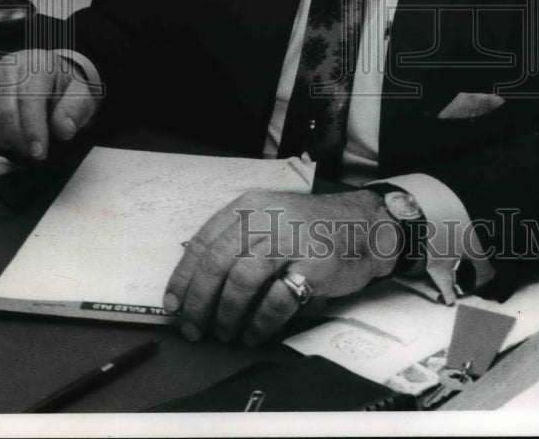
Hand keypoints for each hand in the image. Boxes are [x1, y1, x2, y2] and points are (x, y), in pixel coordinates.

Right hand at [0, 50, 101, 160]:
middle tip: (34, 153)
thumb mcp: (81, 96)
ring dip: (7, 139)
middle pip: (6, 111)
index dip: (33, 128)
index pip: (30, 98)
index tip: (39, 150)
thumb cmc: (65, 88)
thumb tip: (64, 129)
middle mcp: (11, 67)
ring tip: (26, 143)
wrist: (52, 78)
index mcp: (38, 64)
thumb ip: (75, 111)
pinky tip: (12, 137)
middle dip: (20, 138)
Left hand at [164, 189, 401, 345]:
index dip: (183, 276)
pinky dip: (258, 324)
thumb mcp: (271, 217)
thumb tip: (197, 285)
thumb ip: (239, 239)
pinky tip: (253, 333)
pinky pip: (275, 301)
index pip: (204, 241)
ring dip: (226, 315)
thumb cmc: (312, 228)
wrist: (365, 226)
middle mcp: (267, 218)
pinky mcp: (313, 265)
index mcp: (251, 205)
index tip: (173, 303)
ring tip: (224, 333)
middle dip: (199, 302)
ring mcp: (291, 240)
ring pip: (241, 282)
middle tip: (194, 328)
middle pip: (217, 263)